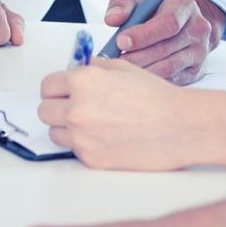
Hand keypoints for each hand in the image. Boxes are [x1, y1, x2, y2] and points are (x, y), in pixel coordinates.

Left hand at [37, 57, 201, 169]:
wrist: (181, 127)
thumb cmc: (158, 98)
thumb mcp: (124, 68)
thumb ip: (95, 68)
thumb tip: (80, 69)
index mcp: (83, 81)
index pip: (47, 86)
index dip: (57, 88)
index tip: (64, 92)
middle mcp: (77, 108)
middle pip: (44, 110)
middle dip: (58, 108)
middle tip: (77, 108)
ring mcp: (82, 136)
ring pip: (55, 133)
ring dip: (67, 128)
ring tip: (94, 124)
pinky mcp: (91, 158)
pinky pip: (74, 150)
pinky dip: (85, 145)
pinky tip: (106, 137)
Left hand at [102, 0, 224, 82]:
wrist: (184, 24)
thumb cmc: (157, 12)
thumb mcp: (139, 1)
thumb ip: (122, 5)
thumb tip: (112, 19)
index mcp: (184, 6)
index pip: (168, 22)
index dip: (143, 34)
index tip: (120, 41)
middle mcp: (197, 29)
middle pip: (166, 47)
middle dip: (137, 56)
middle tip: (115, 61)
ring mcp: (199, 52)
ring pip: (169, 67)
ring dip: (143, 70)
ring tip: (123, 70)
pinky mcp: (195, 71)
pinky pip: (172, 80)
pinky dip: (152, 81)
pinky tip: (135, 79)